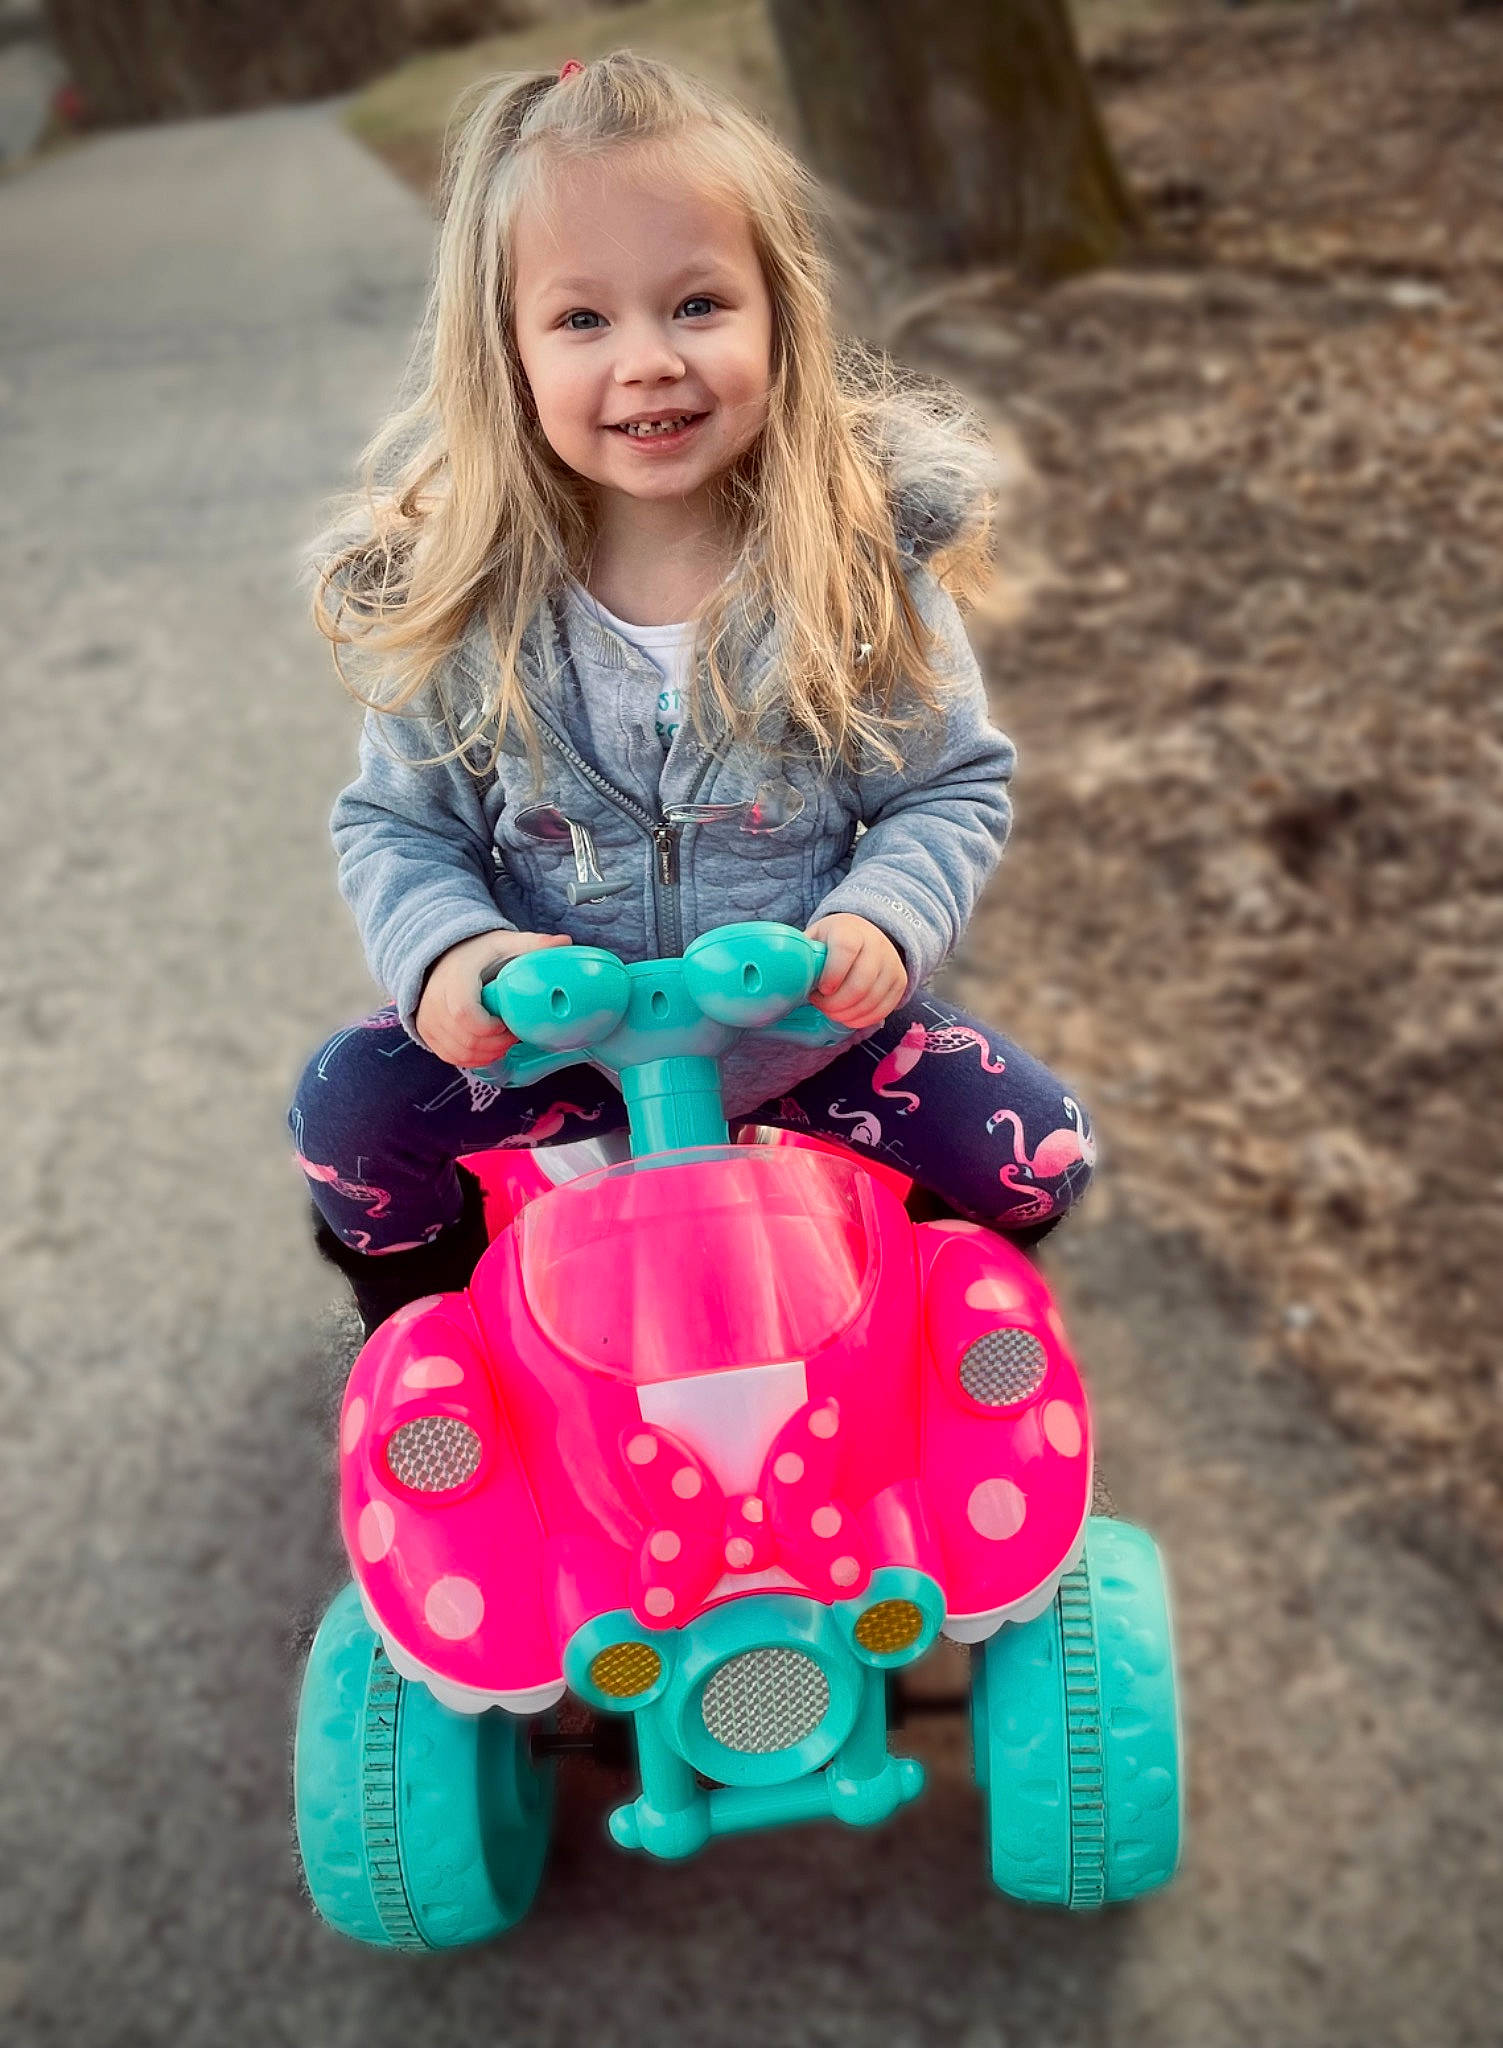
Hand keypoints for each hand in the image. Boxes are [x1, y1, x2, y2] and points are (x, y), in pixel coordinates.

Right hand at [415, 929, 571, 1067]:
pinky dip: (472, 1059)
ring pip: (459, 1053)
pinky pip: (450, 1057)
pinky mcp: (427, 1031)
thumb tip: (565, 942)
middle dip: (496, 1045)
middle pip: (466, 1039)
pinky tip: (489, 1049)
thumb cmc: (476, 952)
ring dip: (487, 1054)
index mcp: (454, 979)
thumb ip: (531, 944)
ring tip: (504, 1041)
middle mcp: (434, 1000)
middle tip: (514, 1036)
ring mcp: (428, 1018)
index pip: (465, 1014)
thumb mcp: (504, 943)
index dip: (492, 1028)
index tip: (510, 1024)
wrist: (442, 956)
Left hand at [804, 914, 906, 1030]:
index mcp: (849, 930)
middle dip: (836, 1004)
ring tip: (831, 1011)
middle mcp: (876, 944)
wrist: (866, 933)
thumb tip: (782, 976)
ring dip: (847, 1014)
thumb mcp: (814, 938)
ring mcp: (891, 963)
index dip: (832, 974)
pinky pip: (884, 1009)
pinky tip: (847, 1017)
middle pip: (860, 983)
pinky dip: (863, 1019)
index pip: (845, 949)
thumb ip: (802, 955)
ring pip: (872, 999)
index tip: (821, 990)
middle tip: (820, 1004)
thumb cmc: (831, 941)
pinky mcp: (900, 981)